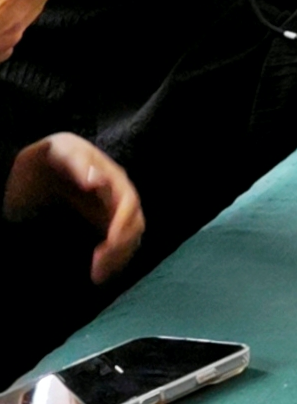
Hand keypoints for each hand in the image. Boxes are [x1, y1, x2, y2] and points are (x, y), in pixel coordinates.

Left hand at [4, 133, 144, 283]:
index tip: (108, 246)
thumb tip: (98, 181)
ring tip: (98, 277)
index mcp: (112, 177)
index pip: (129, 203)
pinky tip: (100, 272)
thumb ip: (76, 161)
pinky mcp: (101, 225)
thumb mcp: (57, 151)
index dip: (122, 225)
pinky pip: (118, 244)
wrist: (30, 170)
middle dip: (121, 249)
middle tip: (98, 272)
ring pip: (130, 236)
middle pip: (134, 223)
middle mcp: (117, 195)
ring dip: (119, 258)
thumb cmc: (44, 158)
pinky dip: (114, 260)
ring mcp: (110, 211)